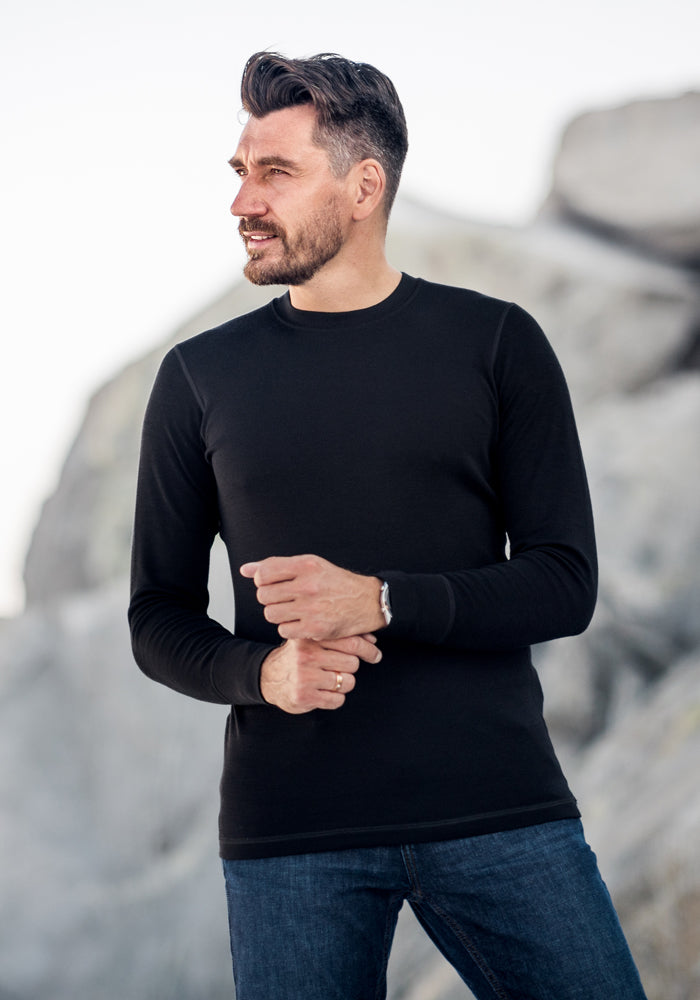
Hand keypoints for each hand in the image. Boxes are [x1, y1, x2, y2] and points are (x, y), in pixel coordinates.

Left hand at [240, 554, 384, 641]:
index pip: (263, 574)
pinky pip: (284, 631)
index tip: (274, 583)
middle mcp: (308, 586)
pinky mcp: (315, 629)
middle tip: (284, 599)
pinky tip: (300, 622)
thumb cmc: (335, 581)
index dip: (263, 580)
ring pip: (271, 615)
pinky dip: (289, 628)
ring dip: (278, 614)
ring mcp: (311, 609)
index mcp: (306, 566)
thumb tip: (244, 570)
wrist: (367, 602)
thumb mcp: (309, 565)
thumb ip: (276, 565)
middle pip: (263, 596)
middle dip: (270, 599)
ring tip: (291, 610)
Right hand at [259, 635, 381, 713]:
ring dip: (344, 684)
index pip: (351, 642)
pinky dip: (335, 698)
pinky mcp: (304, 696)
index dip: (368, 649)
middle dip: (350, 668)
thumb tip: (372, 639)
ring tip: (330, 680)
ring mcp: (304, 676)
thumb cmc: (300, 656)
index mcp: (311, 637)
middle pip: (352, 663)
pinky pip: (337, 700)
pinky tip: (323, 693)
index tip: (374, 654)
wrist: (269, 677)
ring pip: (347, 682)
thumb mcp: (314, 639)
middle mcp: (307, 655)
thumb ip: (340, 636)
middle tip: (338, 668)